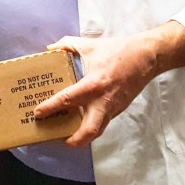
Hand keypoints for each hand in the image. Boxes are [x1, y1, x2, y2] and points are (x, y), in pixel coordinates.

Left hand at [34, 22, 184, 146]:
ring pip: (97, 131)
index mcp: (94, 83)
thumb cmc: (117, 50)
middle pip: (88, 131)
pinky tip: (81, 120)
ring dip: (82, 137)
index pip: (68, 99)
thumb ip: (66, 45)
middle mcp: (104, 100)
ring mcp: (113, 107)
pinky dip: (91, 124)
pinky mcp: (119, 109)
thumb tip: (49, 49)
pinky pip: (103, 121)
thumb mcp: (89, 45)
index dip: (51, 107)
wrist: (147, 56)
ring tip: (67, 135)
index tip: (38, 113)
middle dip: (72, 140)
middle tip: (57, 137)